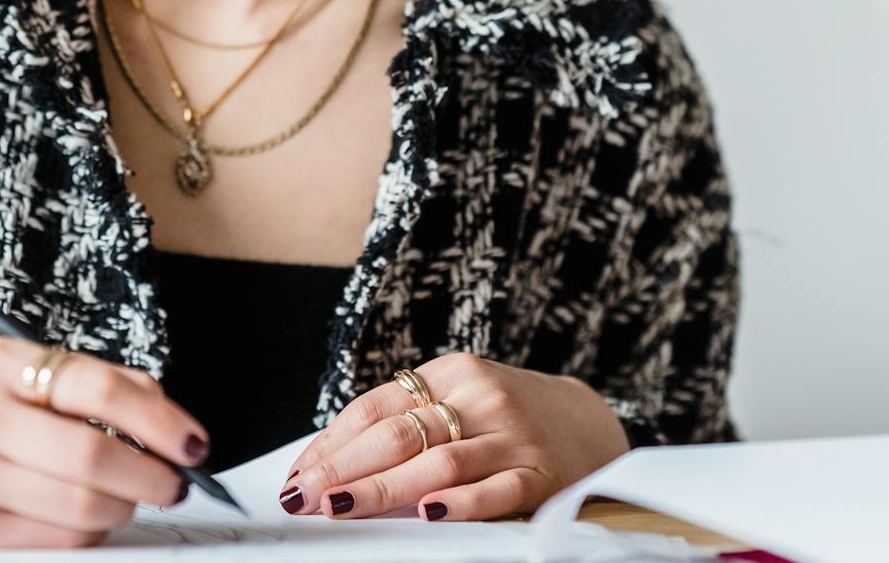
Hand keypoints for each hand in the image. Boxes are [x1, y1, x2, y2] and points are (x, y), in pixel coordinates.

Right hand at [0, 337, 209, 548]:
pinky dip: (89, 533)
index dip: (159, 418)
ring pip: (81, 507)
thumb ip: (93, 385)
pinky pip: (55, 539)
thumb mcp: (21, 375)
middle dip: (152, 477)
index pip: (98, 387)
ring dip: (124, 508)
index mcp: (0, 364)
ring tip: (131, 497)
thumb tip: (171, 420)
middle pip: (94, 457)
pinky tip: (90, 517)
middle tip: (174, 482)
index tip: (193, 443)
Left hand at [277, 352, 630, 521]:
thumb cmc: (506, 415)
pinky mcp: (542, 473)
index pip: (375, 408)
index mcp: (451, 372)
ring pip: (438, 462)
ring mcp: (513, 435)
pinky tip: (427, 515)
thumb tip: (330, 461)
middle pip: (399, 434)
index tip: (297, 476)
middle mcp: (481, 397)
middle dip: (343, 469)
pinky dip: (459, 504)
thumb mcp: (459, 397)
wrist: (591, 421)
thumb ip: (407, 421)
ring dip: (384, 488)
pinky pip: (494, 491)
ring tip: (342, 507)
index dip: (330, 443)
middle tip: (304, 497)